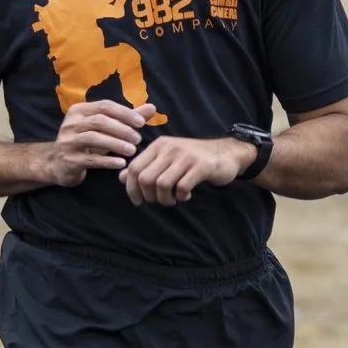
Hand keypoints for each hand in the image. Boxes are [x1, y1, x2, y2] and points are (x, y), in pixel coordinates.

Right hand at [37, 100, 151, 187]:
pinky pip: (91, 159)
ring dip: (116, 144)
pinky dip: (108, 161)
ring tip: (133, 151)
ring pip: (94, 138)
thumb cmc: (87, 143)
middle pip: (99, 121)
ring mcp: (67, 141)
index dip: (124, 113)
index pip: (104, 106)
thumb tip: (152, 107)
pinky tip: (121, 163)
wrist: (59, 164)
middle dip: (121, 129)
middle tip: (138, 139)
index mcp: (79, 110)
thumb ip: (127, 117)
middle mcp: (71, 123)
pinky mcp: (69, 159)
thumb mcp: (105, 128)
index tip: (141, 123)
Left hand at [121, 133, 252, 206]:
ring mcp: (185, 156)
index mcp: (158, 146)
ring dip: (164, 199)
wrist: (226, 153)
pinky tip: (185, 196)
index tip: (138, 201)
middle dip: (149, 196)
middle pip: (145, 178)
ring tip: (172, 200)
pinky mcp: (201, 166)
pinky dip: (181, 197)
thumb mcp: (166, 159)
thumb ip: (145, 167)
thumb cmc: (192, 159)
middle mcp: (170, 148)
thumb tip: (121, 177)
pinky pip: (182, 187)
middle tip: (159, 201)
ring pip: (161, 184)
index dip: (131, 188)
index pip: (134, 168)